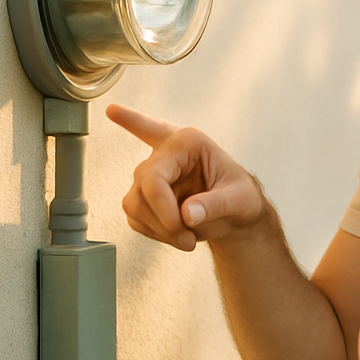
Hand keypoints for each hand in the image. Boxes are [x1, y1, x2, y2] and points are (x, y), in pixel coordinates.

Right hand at [106, 104, 263, 251]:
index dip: (151, 187)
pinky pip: (136, 218)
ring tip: (188, 239)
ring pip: (134, 205)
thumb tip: (188, 214)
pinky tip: (176, 234)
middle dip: (164, 220)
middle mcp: (166, 153)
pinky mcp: (145, 195)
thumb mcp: (239, 199)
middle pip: (142, 188)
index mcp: (188, 142)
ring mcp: (152, 174)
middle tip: (188, 239)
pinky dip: (156, 233)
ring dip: (159, 229)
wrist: (237, 215)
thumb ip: (216, 205)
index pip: (158, 169)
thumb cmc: (242, 197)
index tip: (117, 119)